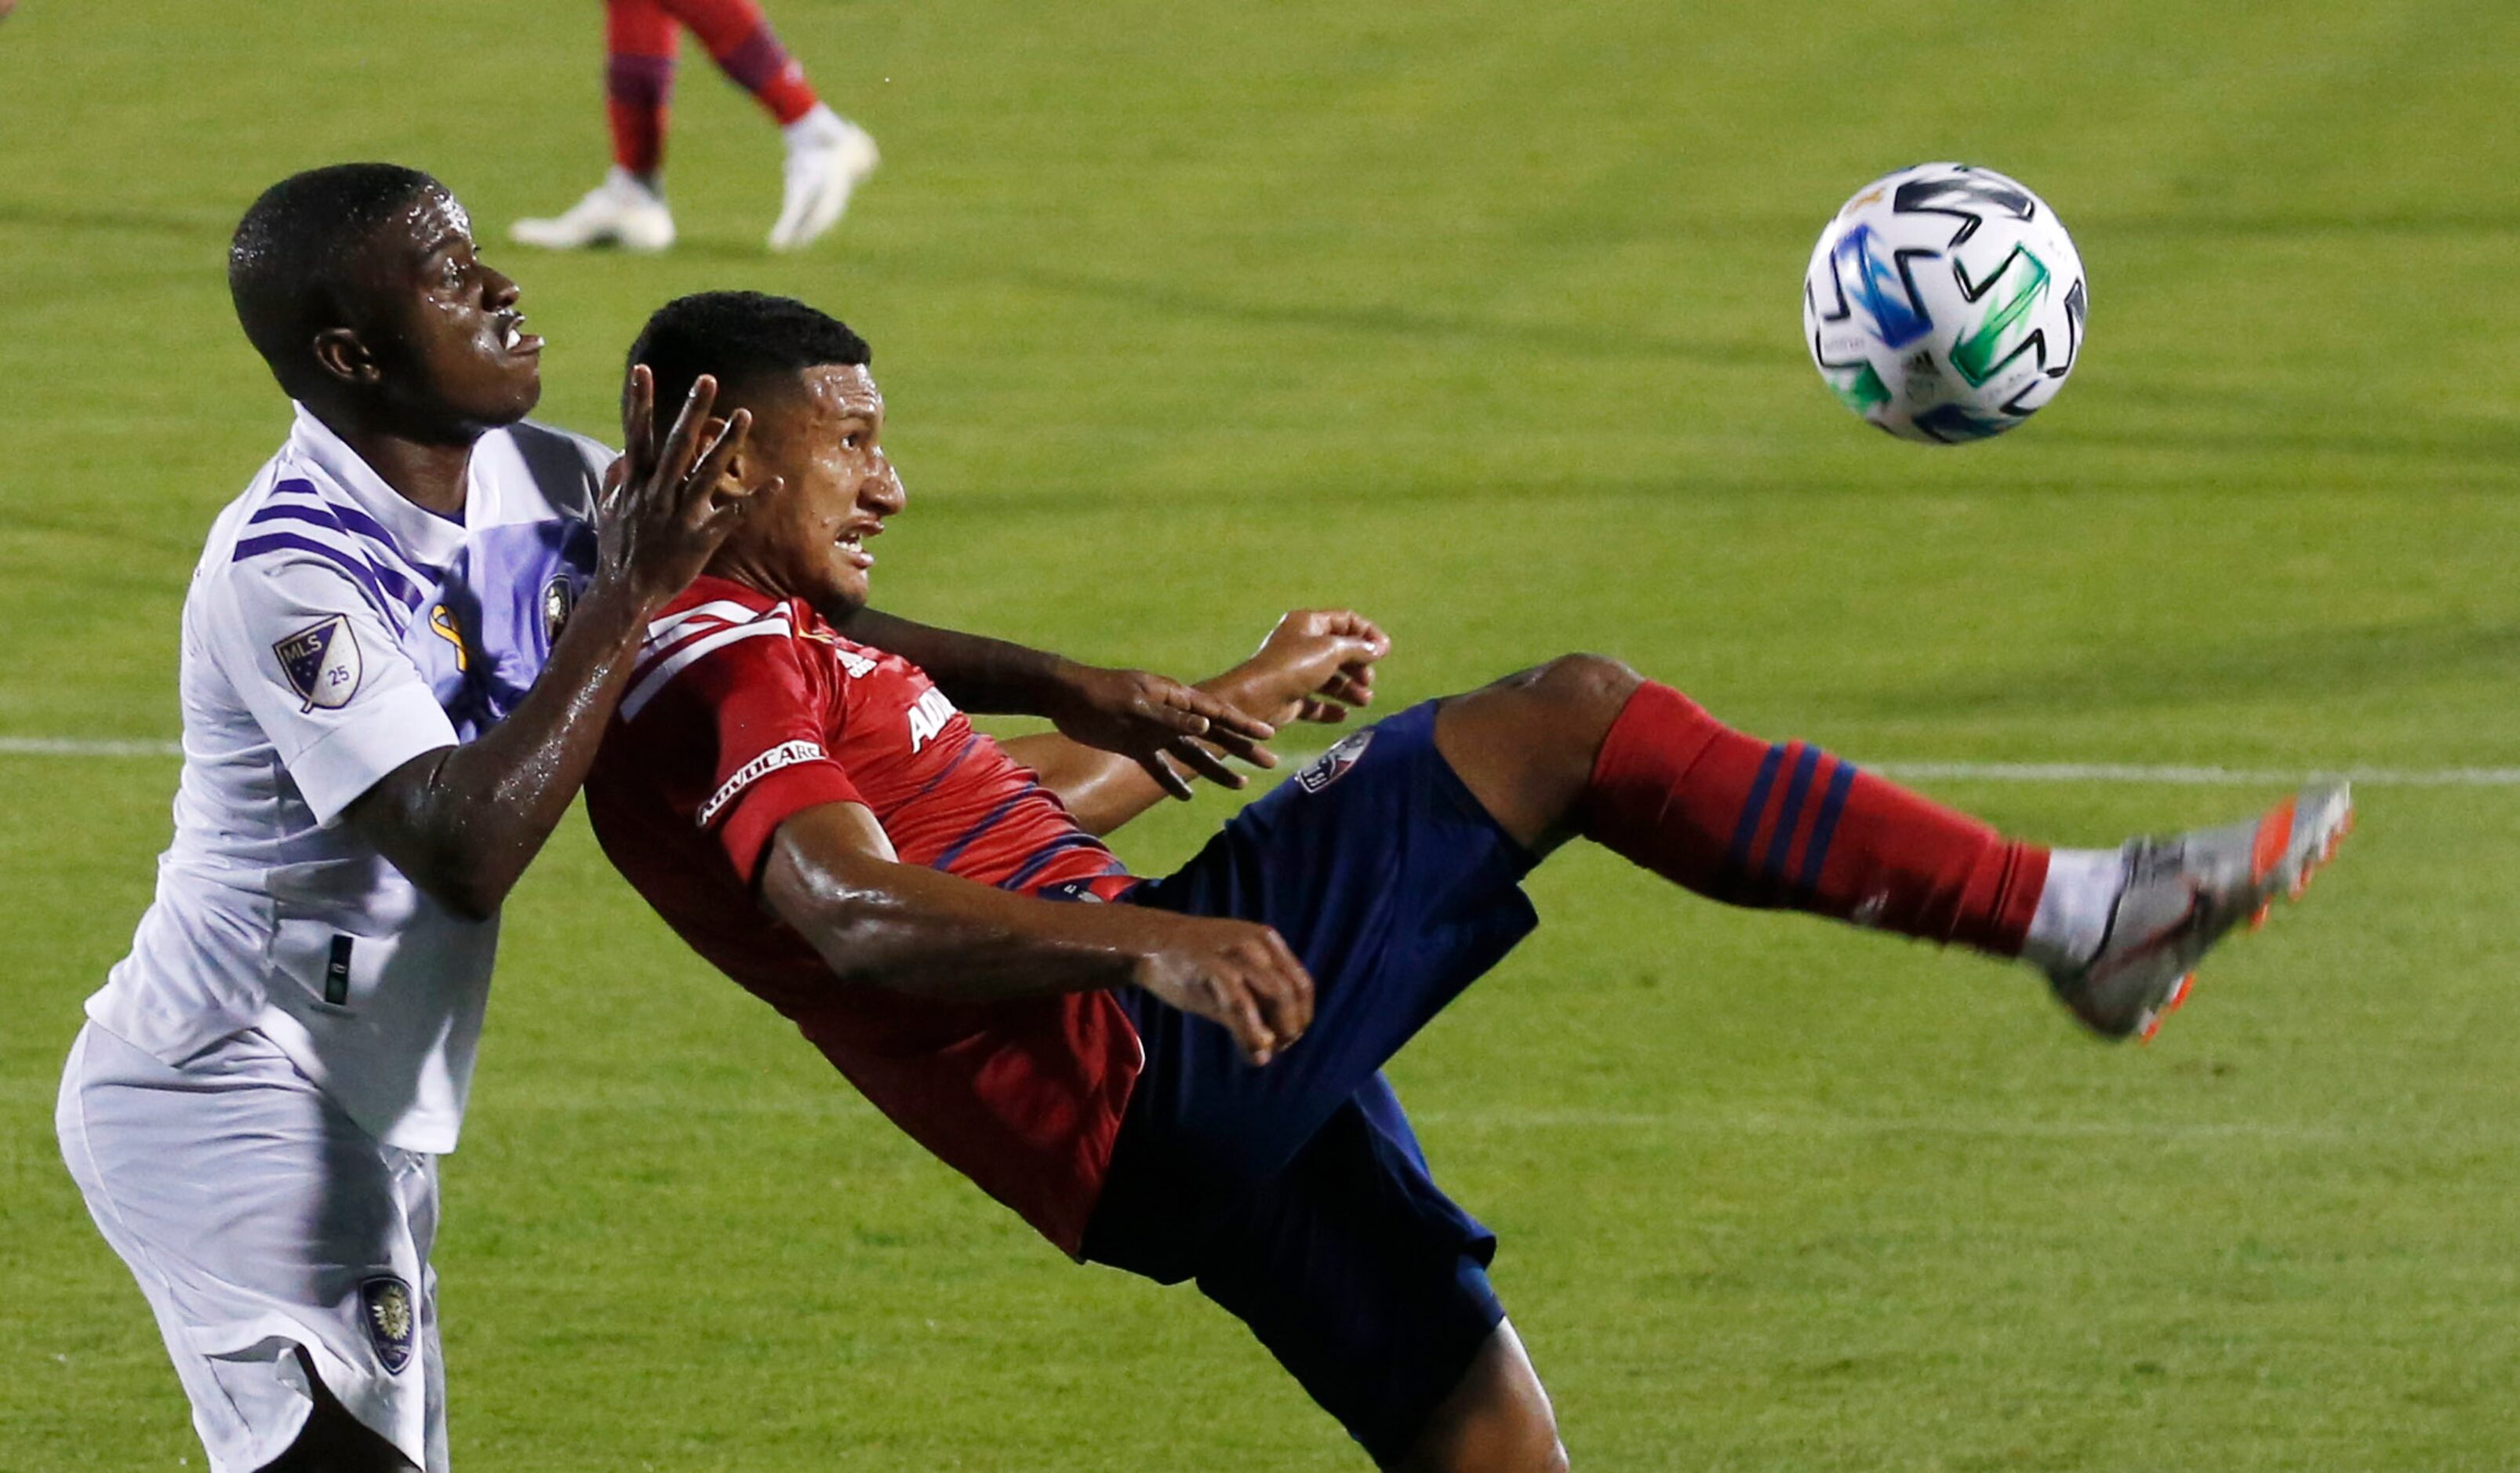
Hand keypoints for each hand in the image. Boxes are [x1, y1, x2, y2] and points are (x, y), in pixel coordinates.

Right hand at [596, 367, 761, 610]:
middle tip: (708, 379)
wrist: (625, 592)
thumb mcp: (609, 510)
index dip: (639, 401)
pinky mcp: (701, 537)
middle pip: (679, 444)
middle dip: (693, 410)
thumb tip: (622, 454)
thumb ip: (617, 479)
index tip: (642, 369)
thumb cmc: (617, 550)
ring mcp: (681, 514)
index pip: (637, 434)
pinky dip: (755, 500)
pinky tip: (777, 482)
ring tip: (746, 415)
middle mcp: (659, 493)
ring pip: (707, 471)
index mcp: (636, 483)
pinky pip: (733, 515)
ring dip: (727, 442)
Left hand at [1046, 664, 1277, 800]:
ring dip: (1215, 769)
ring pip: (1191, 754)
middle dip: (1241, 749)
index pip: (1216, 713)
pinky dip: (1173, 781)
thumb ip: (1169, 718)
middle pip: (1212, 735)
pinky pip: (1160, 767)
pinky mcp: (1135, 746)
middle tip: (1268, 763)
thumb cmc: (1100, 694)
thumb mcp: (1136, 705)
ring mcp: (1154, 732)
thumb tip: (1205, 726)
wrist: (1063, 698)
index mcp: (1174, 698)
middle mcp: (1170, 716)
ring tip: (1239, 785)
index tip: (1269, 734)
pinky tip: (1187, 796)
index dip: (1243, 724)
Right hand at [1134, 914, 1314, 1065]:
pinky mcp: (1211, 968)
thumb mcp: (1233, 969)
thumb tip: (1273, 1044)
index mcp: (1265, 941)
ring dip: (1279, 1033)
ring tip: (1264, 1051)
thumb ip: (1256, 996)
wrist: (1148, 944)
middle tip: (1277, 1047)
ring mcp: (1234, 954)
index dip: (1303, 1015)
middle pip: (1292, 992)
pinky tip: (1251, 1054)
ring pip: (1276, 996)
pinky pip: (1243, 1005)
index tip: (1289, 1036)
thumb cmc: (1192, 963)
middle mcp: (1255, 944)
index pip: (1302, 983)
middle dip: (1292, 1027)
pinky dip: (1253, 1035)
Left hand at [1219, 610, 1388, 729]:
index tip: (1385, 651)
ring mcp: (1295, 671)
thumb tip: (1381, 647)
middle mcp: (1301, 644)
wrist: (1257, 698)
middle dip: (1359, 665)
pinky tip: (1343, 715)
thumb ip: (1359, 648)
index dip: (1368, 633)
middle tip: (1368, 680)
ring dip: (1350, 689)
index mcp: (1308, 623)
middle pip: (1339, 650)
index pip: (1346, 620)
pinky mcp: (1290, 696)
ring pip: (1329, 678)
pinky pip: (1316, 701)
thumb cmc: (1294, 666)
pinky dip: (1330, 707)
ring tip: (1364, 700)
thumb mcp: (1332, 650)